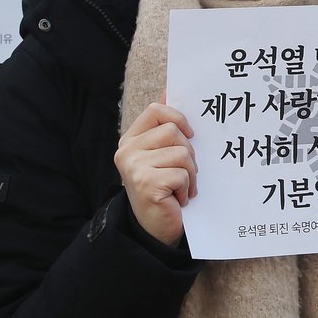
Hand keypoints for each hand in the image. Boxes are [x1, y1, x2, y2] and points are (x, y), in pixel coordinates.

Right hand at [114, 101, 196, 246]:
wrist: (154, 228)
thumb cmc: (165, 187)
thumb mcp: (163, 154)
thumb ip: (164, 125)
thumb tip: (170, 89)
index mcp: (131, 140)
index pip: (155, 110)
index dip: (178, 118)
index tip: (190, 133)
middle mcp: (127, 151)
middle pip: (174, 132)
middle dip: (189, 153)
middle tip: (185, 173)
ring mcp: (133, 167)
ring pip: (182, 153)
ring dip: (190, 173)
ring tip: (181, 187)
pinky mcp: (145, 183)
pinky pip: (181, 174)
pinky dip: (187, 188)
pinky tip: (177, 198)